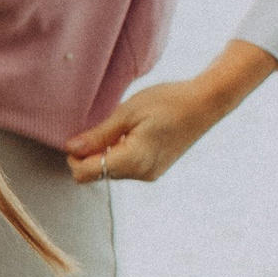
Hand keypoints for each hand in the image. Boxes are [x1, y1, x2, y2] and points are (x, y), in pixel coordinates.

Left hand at [66, 40, 277, 182]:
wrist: (206, 103)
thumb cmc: (168, 101)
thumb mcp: (128, 113)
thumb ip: (98, 135)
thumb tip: (71, 149)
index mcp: (133, 161)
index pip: (86, 174)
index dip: (74, 157)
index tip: (79, 136)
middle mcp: (141, 174)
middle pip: (97, 174)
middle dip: (89, 155)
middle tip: (99, 127)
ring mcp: (150, 174)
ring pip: (111, 171)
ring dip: (105, 153)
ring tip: (121, 128)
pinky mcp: (155, 170)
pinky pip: (126, 168)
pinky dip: (119, 154)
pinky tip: (131, 134)